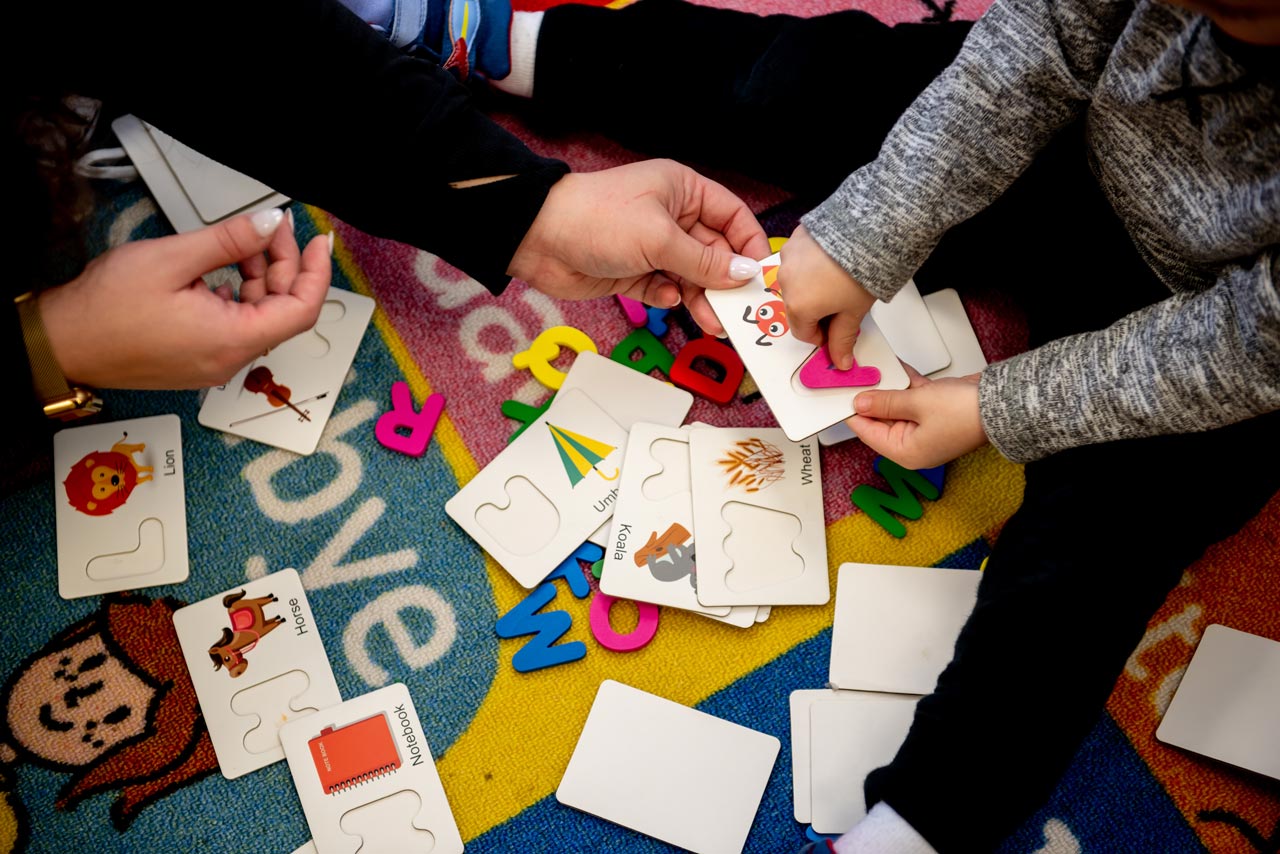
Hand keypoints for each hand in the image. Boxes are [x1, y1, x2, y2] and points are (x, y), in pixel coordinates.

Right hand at [39, 209, 330, 389]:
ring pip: (258, 316)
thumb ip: (229, 240)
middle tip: (270, 227)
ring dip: (259, 277)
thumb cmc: (104, 308)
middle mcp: (230, 359)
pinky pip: (235, 325)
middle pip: (282, 310)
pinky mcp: (198, 359)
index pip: (302, 310)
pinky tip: (220, 271)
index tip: (319, 242)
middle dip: (283, 265)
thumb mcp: (172, 258)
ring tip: (239, 243)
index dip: (317, 272)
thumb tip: (269, 224)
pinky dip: (238, 295)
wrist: (60, 343)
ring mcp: (215, 362)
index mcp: (232, 340)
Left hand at [508, 159, 771, 335]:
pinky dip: (671, 297)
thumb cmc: (598, 218)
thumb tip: (743, 275)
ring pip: (693, 276)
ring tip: (713, 323)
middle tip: (740, 312)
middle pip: (715, 252)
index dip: (750, 245)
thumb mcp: (659, 238)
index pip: (733, 216)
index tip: (763, 277)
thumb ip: (704, 262)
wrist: (539, 238)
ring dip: (704, 298)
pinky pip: (667, 289)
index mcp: (683, 191)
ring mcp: (653, 246)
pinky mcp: (635, 273)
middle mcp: (672, 216)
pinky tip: (668, 298)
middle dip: (727, 281)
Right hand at [777, 224, 875, 369]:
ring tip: (837, 280)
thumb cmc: (862, 269)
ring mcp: (788, 257)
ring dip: (812, 286)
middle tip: (841, 304)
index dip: (822, 335)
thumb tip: (841, 361)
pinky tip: (831, 261)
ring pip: (796, 282)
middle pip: (797, 307)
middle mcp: (787, 282)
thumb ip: (843, 339)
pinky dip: (811, 263)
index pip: (803, 333)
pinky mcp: (795, 238)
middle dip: (816, 310)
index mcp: (798, 306)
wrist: (869, 230)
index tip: (836, 330)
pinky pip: (798, 258)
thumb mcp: (854, 311)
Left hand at [846, 365, 987, 468]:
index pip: (868, 432)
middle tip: (854, 376)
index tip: (839, 395)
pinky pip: (912, 396)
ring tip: (871, 368)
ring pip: (897, 404)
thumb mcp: (917, 404)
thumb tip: (861, 403)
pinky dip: (905, 382)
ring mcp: (925, 426)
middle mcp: (914, 443)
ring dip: (888, 386)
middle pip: (881, 418)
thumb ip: (885, 402)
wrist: (1003, 402)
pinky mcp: (936, 410)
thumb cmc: (967, 414)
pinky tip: (894, 366)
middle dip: (870, 395)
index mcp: (906, 452)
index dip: (852, 412)